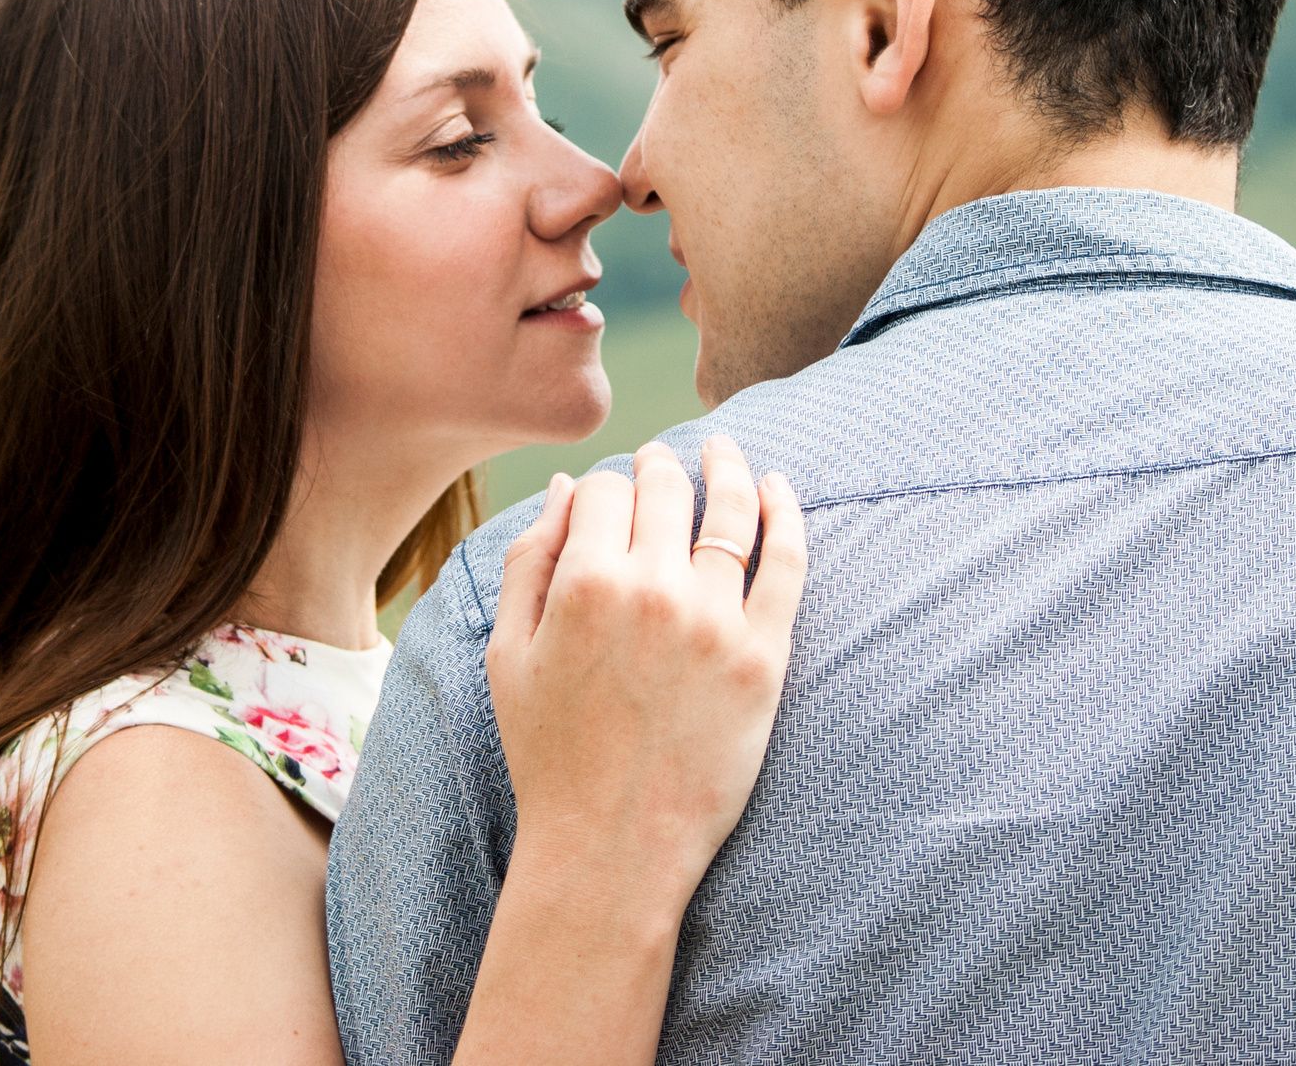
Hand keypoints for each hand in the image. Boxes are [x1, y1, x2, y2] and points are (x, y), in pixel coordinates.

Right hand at [484, 436, 806, 918]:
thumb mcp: (507, 654)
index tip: (608, 500)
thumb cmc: (550, 753)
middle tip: (663, 462)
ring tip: (725, 450)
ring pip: (732, 510)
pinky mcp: (765, 657)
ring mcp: (717, 622)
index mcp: (585, 583)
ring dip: (728, 467)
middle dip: (659, 466)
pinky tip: (780, 488)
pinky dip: (787, 513)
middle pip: (666, 488)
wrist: (613, 845)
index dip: (603, 488)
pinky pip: (787, 563)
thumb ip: (531, 560)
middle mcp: (655, 590)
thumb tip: (569, 486)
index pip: (604, 490)